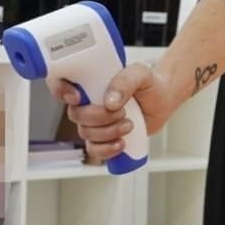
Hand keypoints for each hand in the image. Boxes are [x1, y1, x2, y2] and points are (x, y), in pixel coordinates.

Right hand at [51, 63, 179, 164]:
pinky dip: (106, 150)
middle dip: (98, 118)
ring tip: (129, 125)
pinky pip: (94, 150)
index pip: (60, 83)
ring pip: (86, 134)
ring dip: (107, 133)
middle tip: (121, 113)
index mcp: (90, 82)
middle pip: (75, 115)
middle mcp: (88, 102)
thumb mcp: (141, 74)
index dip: (60, 91)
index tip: (78, 97)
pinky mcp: (104, 138)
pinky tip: (121, 144)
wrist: (163, 102)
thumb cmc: (149, 84)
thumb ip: (125, 81)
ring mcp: (95, 122)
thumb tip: (110, 101)